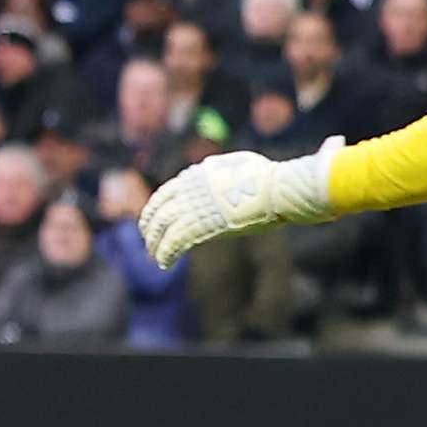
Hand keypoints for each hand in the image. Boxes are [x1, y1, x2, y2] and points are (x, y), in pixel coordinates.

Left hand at [137, 138, 340, 265]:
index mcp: (197, 175)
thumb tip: (214, 169)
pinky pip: (175, 242)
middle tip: (148, 241)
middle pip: (159, 210)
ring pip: (163, 228)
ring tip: (155, 256)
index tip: (152, 218)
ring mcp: (196, 207)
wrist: (278, 189)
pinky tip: (164, 263)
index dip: (155, 207)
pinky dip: (166, 253)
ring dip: (156, 244)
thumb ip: (220, 169)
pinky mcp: (203, 226)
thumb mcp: (237, 164)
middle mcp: (191, 190)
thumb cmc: (268, 177)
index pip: (166, 192)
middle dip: (150, 227)